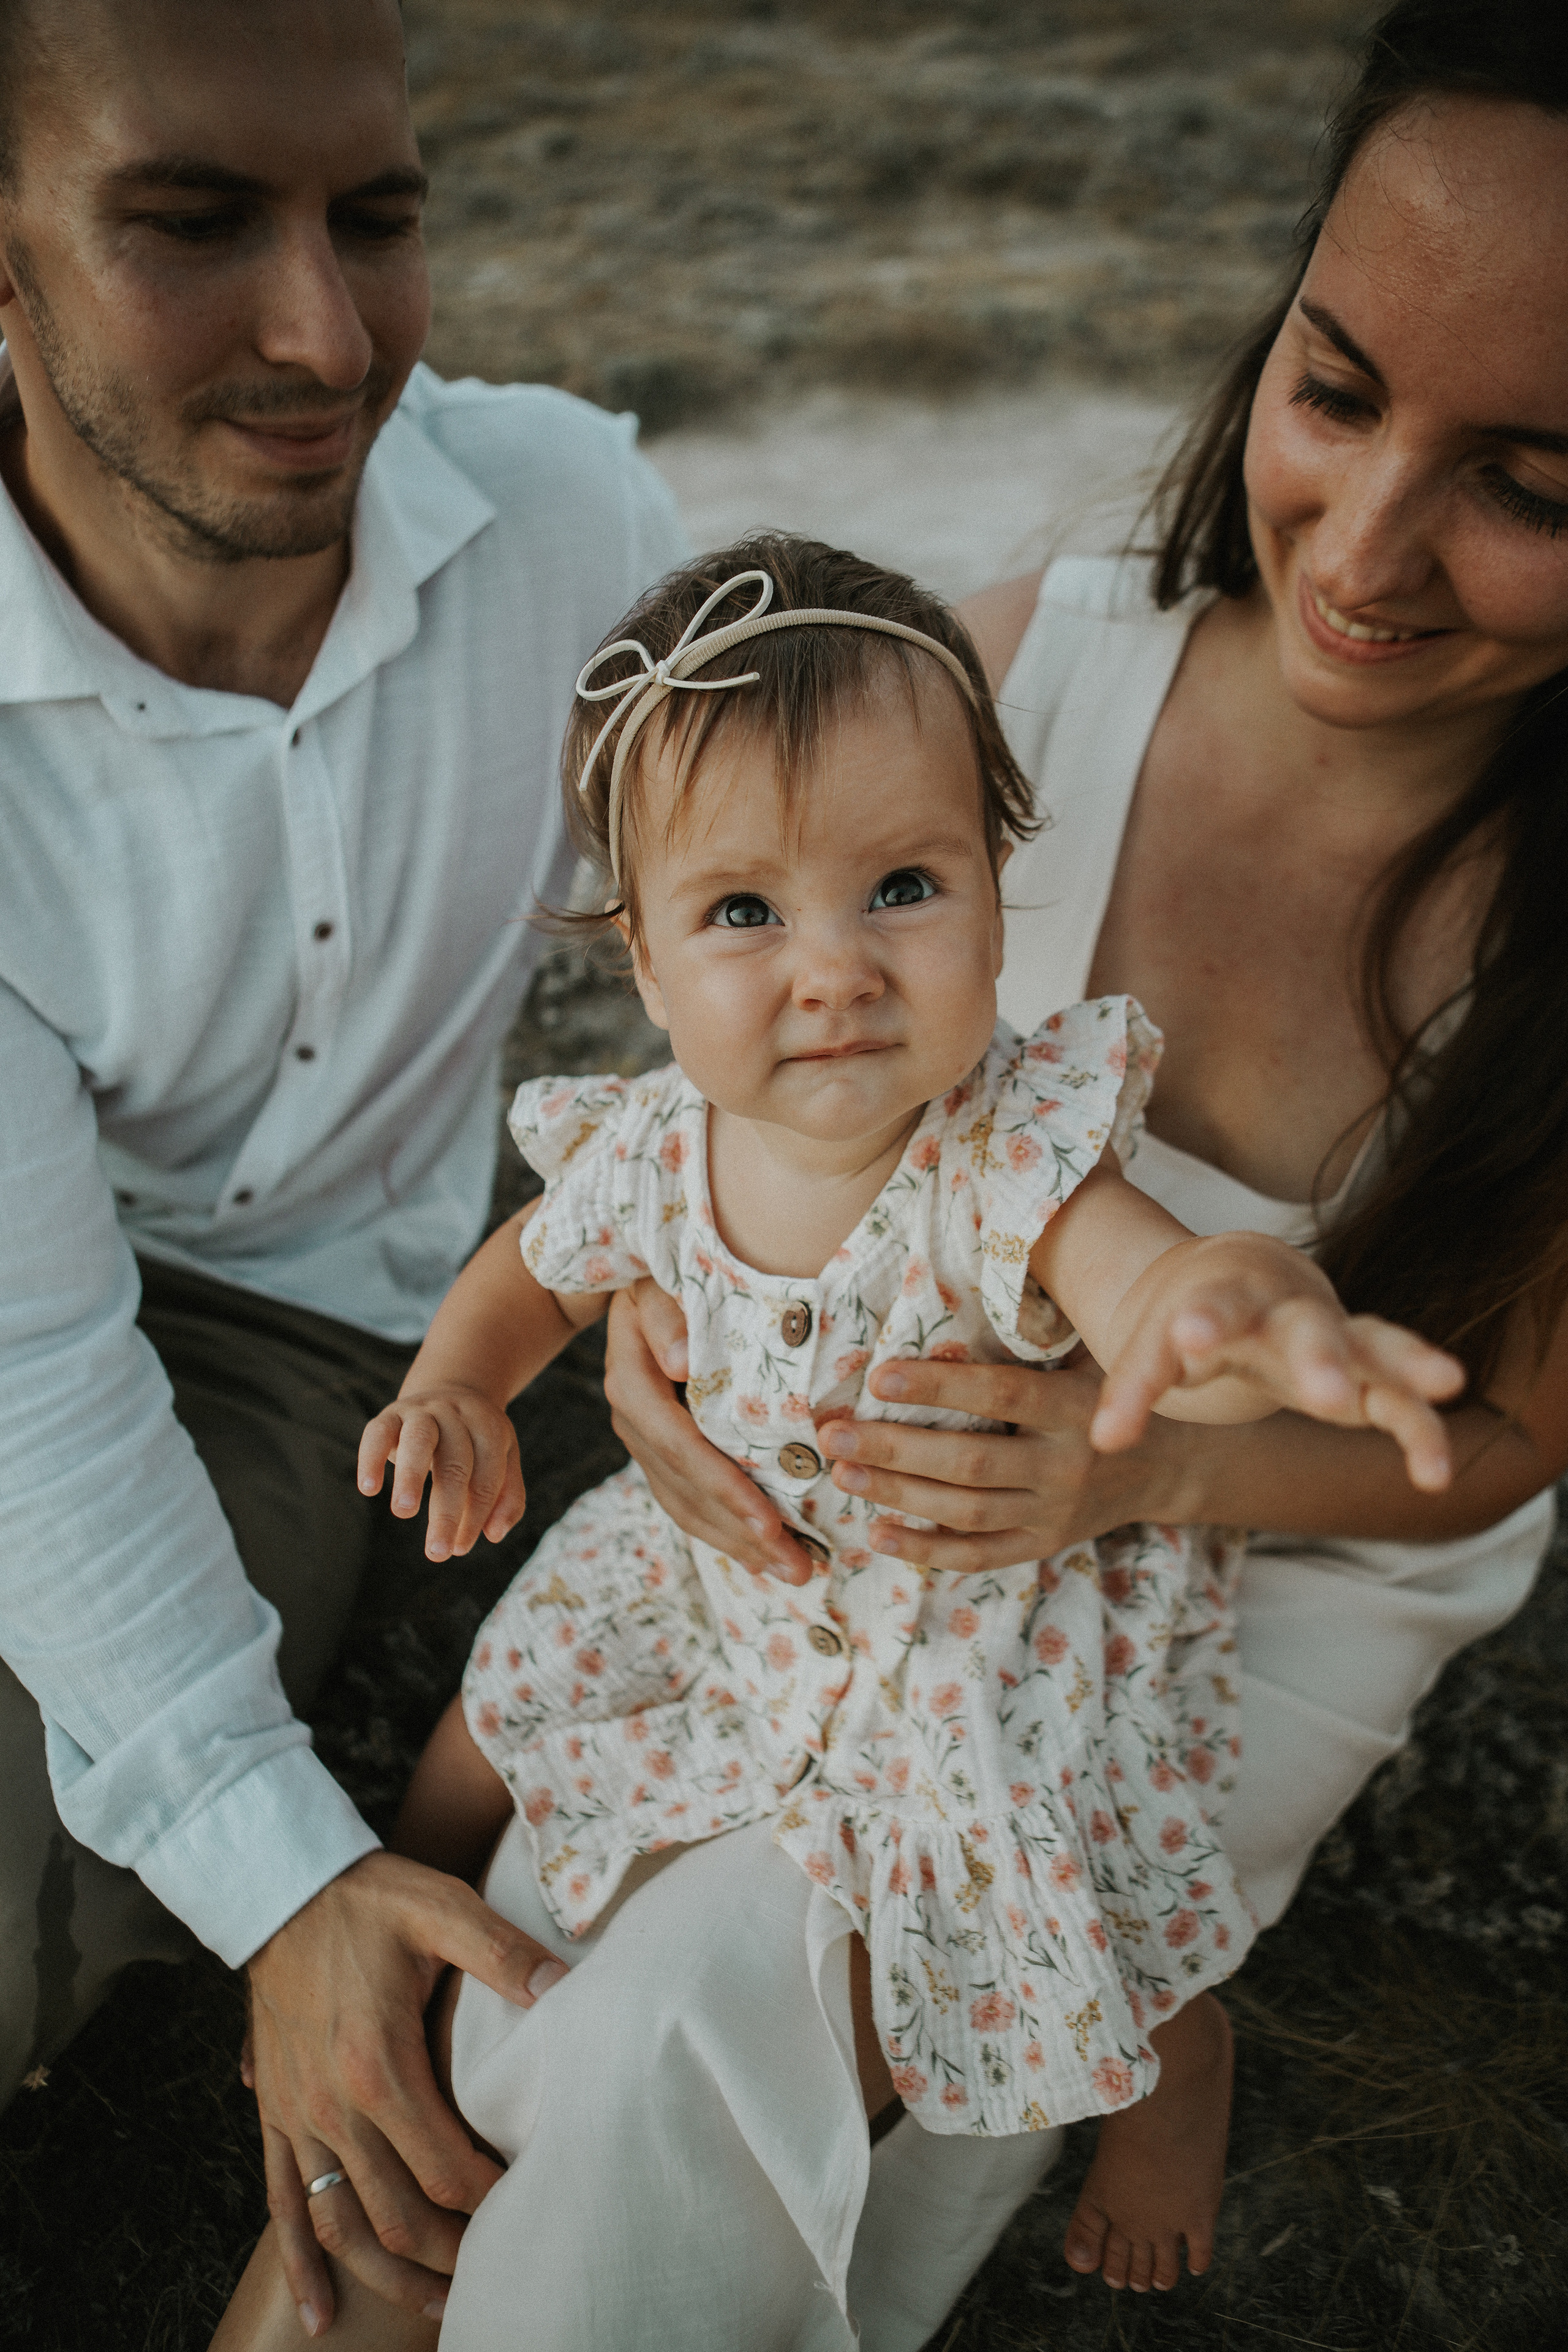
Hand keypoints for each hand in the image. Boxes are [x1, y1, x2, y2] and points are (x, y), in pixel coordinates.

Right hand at [245, 1851, 568, 2335]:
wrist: (280, 1887)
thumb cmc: (368, 1898)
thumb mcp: (441, 1907)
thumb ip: (503, 1953)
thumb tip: (564, 1988)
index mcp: (379, 2063)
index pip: (446, 2167)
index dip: (490, 2198)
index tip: (529, 2201)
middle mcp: (333, 2106)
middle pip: (398, 2213)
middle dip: (450, 2254)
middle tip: (495, 2270)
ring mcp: (298, 2117)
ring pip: (342, 2227)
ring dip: (388, 2277)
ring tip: (436, 2306)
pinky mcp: (275, 2114)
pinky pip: (282, 2205)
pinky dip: (301, 2264)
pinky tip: (320, 2311)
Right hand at [358, 1384, 523, 1561]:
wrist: (451, 1389)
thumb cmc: (477, 1440)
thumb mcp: (503, 1459)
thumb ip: (507, 1497)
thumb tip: (494, 1535)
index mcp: (488, 1428)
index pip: (487, 1476)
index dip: (476, 1515)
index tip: (460, 1548)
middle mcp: (456, 1416)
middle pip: (456, 1462)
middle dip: (447, 1511)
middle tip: (437, 1552)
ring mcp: (422, 1411)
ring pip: (419, 1441)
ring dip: (411, 1477)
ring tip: (404, 1513)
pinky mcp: (391, 1414)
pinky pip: (378, 1432)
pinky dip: (371, 1458)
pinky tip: (368, 1488)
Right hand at [604, 1283, 816, 1583]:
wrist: (635, 1280)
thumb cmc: (664, 1274)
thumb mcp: (662, 1282)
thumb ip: (668, 1315)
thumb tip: (679, 1360)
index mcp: (633, 1381)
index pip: (682, 1447)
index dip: (725, 1488)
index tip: (771, 1524)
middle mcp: (632, 1418)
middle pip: (686, 1490)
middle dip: (742, 1533)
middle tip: (798, 1568)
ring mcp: (643, 1439)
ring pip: (686, 1505)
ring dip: (737, 1544)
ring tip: (791, 1572)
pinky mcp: (659, 1449)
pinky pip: (686, 1500)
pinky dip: (723, 1529)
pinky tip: (759, 1554)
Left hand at [816, 1353, 1184, 1571]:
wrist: (1170, 1463)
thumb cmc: (1109, 1390)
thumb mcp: (1090, 1353)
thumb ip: (1036, 1331)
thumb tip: (964, 1285)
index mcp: (1075, 1406)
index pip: (1000, 1393)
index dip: (939, 1386)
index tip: (879, 1376)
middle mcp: (1066, 1464)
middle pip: (971, 1461)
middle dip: (895, 1449)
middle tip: (834, 1434)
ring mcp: (1055, 1512)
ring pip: (967, 1511)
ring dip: (898, 1494)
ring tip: (841, 1474)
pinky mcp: (1044, 1544)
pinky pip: (980, 1556)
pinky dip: (927, 1550)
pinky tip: (878, 1534)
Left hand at [1092, 1239, 1464, 1490]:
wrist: (1242, 1275)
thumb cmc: (1192, 1317)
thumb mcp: (1154, 1345)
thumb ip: (1131, 1390)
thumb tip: (1105, 1443)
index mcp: (1224, 1296)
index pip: (1208, 1311)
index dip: (1199, 1326)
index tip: (1188, 1338)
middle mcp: (1287, 1310)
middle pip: (1305, 1327)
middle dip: (1316, 1357)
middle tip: (1323, 1394)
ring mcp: (1335, 1334)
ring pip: (1374, 1345)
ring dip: (1405, 1366)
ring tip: (1446, 1384)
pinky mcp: (1367, 1368)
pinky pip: (1402, 1398)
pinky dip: (1422, 1430)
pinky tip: (1436, 1477)